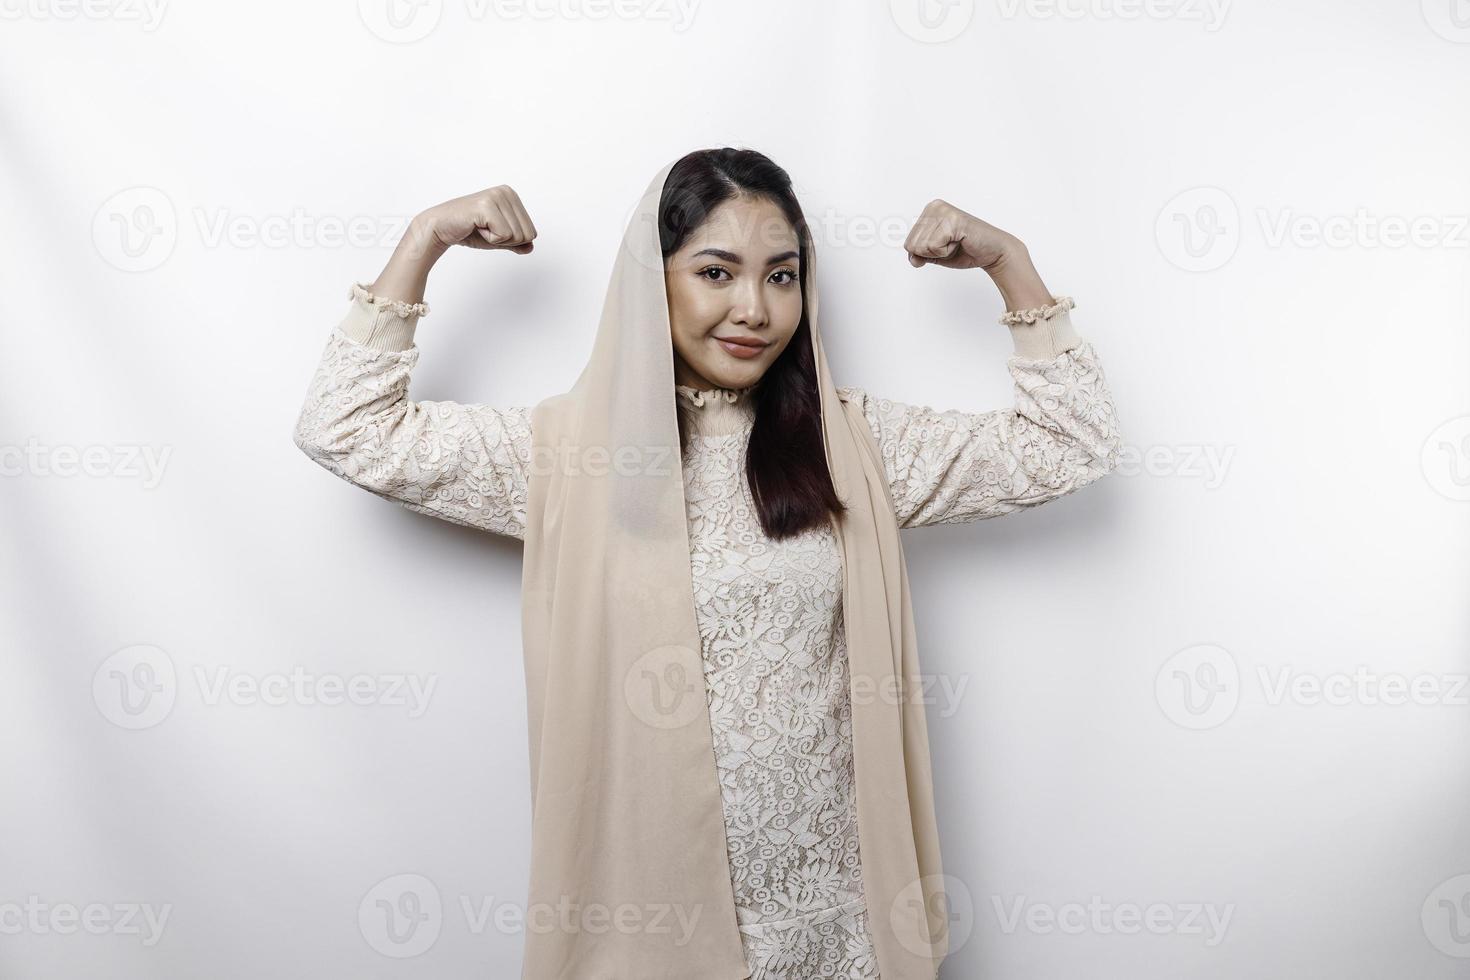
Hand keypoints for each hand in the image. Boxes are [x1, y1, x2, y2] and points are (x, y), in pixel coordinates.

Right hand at [415, 184, 538, 254]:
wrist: (440, 229)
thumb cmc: (468, 231)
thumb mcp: (498, 239)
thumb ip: (516, 242)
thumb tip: (531, 247)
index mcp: (512, 196)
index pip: (532, 232)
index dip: (512, 240)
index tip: (492, 230)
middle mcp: (506, 192)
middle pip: (527, 234)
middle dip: (506, 241)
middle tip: (485, 230)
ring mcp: (497, 197)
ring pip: (517, 236)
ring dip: (496, 239)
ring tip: (480, 227)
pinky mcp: (487, 206)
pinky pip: (504, 236)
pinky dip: (489, 239)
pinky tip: (476, 227)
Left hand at [903, 199, 1019, 271]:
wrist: (992, 252)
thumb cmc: (965, 251)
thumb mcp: (935, 254)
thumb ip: (919, 255)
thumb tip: (913, 259)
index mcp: (928, 211)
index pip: (908, 243)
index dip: (926, 254)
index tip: (945, 245)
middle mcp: (934, 206)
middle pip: (912, 245)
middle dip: (932, 253)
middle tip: (952, 245)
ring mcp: (943, 211)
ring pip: (922, 247)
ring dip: (941, 252)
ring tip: (956, 242)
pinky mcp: (952, 220)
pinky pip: (934, 247)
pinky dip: (947, 252)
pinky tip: (960, 242)